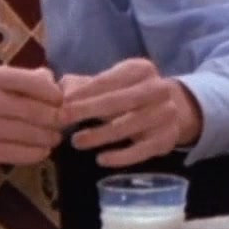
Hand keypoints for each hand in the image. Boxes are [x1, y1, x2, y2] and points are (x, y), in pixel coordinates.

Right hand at [0, 65, 63, 176]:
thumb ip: (24, 81)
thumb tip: (54, 80)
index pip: (34, 82)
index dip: (55, 95)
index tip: (63, 103)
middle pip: (34, 110)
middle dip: (56, 119)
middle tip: (64, 124)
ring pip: (27, 133)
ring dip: (48, 138)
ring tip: (55, 138)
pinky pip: (16, 153)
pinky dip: (35, 153)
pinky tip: (42, 152)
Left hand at [59, 59, 202, 168]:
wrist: (171, 110)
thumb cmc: (130, 95)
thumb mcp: (113, 82)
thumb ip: (85, 85)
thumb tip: (57, 91)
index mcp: (141, 69)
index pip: (109, 80)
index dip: (84, 91)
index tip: (62, 102)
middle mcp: (158, 89)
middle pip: (118, 101)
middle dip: (87, 110)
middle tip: (62, 120)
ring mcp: (165, 115)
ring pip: (128, 126)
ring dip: (99, 135)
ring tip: (77, 142)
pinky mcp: (166, 139)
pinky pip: (141, 150)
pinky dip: (120, 156)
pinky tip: (101, 159)